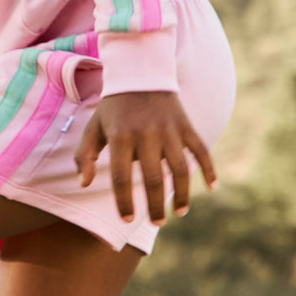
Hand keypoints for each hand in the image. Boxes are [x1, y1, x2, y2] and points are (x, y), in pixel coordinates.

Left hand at [74, 91, 216, 225]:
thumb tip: (83, 183)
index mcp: (120, 137)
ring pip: (180, 169)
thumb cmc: (113, 108)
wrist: (141, 73)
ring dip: (182, 194)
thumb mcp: (93, 128)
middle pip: (153, 178)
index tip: (126, 219)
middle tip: (157, 222)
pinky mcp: (185, 126)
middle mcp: (146, 135)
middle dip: (156, 205)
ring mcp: (169, 130)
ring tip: (179, 212)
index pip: (120, 177)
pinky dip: (209, 169)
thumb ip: (83, 155)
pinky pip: (201, 149)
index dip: (124, 201)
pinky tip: (212, 187)